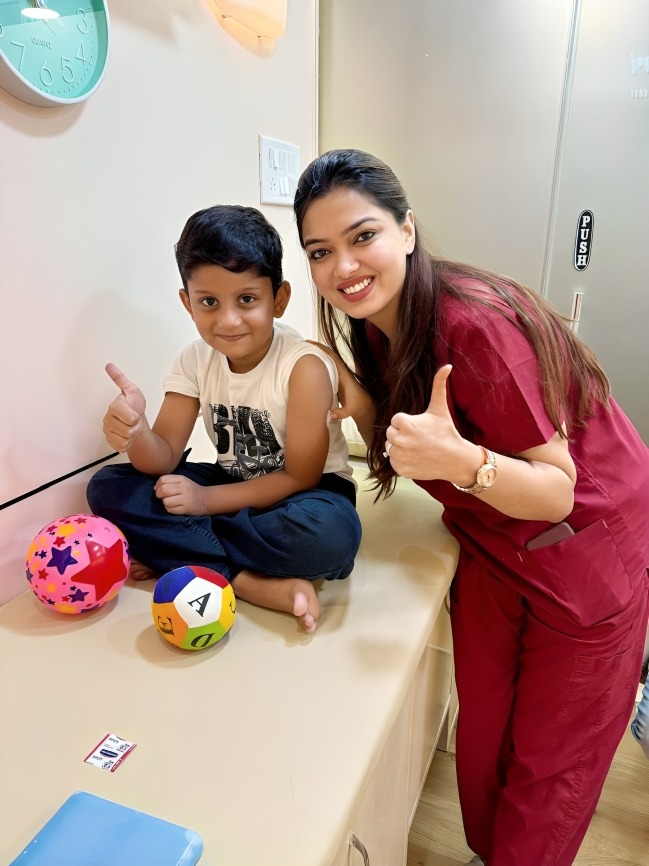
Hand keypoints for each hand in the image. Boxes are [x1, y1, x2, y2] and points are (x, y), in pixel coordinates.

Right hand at [103, 363, 146, 451]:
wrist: (135, 420)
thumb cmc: (134, 405)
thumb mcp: (131, 390)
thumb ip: (120, 379)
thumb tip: (109, 366)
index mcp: (114, 406)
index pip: (130, 417)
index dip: (136, 417)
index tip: (135, 412)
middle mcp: (107, 419)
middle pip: (129, 431)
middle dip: (135, 426)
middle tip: (133, 420)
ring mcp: (108, 431)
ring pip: (126, 440)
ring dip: (132, 435)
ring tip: (130, 426)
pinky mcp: (110, 442)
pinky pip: (122, 447)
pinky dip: (128, 443)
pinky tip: (126, 435)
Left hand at [154, 475, 208, 514]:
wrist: (205, 499)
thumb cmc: (190, 489)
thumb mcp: (182, 481)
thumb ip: (169, 481)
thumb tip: (155, 488)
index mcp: (182, 479)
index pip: (163, 479)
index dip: (157, 485)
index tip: (159, 489)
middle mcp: (184, 488)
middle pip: (163, 490)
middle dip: (159, 494)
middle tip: (161, 496)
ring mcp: (185, 499)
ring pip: (166, 501)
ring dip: (165, 502)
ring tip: (170, 502)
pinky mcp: (185, 509)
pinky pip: (170, 510)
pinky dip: (169, 509)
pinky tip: (174, 507)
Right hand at [307, 341, 373, 423]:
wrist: (365, 405)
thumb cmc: (358, 406)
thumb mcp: (350, 410)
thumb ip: (341, 413)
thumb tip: (330, 415)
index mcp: (344, 375)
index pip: (332, 358)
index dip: (322, 350)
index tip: (311, 344)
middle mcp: (342, 371)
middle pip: (329, 355)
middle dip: (317, 348)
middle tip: (303, 344)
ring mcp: (340, 373)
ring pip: (328, 359)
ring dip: (318, 353)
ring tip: (305, 350)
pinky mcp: (337, 378)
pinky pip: (328, 366)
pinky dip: (320, 361)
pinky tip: (312, 362)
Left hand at [385, 365, 478, 480]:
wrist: (456, 460)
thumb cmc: (446, 432)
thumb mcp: (440, 408)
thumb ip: (438, 385)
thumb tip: (446, 365)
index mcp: (405, 423)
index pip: (396, 420)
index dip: (408, 423)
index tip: (421, 428)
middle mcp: (398, 440)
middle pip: (390, 434)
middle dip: (402, 435)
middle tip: (420, 438)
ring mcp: (399, 456)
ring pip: (391, 448)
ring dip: (400, 448)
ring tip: (418, 448)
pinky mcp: (400, 469)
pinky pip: (393, 462)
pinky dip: (402, 461)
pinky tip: (416, 458)